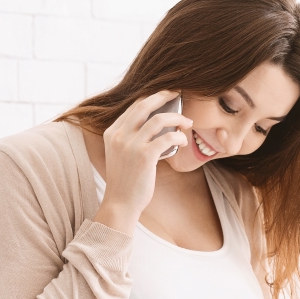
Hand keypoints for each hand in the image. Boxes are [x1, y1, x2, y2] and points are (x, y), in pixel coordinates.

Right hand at [94, 90, 191, 234]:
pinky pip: (167, 138)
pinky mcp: (144, 156)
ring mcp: (131, 145)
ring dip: (177, 118)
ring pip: (158, 119)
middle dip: (163, 96)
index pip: (133, 106)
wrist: (120, 203)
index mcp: (112, 132)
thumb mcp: (121, 155)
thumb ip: (130, 139)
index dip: (151, 98)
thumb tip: (155, 127)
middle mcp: (119, 135)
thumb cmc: (125, 182)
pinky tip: (184, 140)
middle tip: (178, 94)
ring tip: (187, 122)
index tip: (165, 97)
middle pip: (144, 104)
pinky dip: (179, 136)